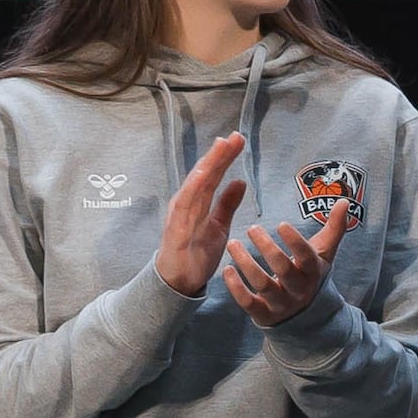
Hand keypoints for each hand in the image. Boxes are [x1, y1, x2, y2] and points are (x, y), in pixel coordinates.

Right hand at [153, 132, 249, 301]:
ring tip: (220, 148)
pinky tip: (202, 176)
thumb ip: (227, 204)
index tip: (238, 140)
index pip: (212, 174)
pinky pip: (185, 207)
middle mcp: (186, 203)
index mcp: (196, 201)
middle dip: (218, 155)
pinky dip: (193, 190)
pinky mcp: (177, 229)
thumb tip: (240, 181)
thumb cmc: (195, 252)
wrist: (178, 281)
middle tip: (234, 136)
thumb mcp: (219, 225)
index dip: (223, 157)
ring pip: (195, 185)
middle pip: (203, 174)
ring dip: (207, 166)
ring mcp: (180, 215)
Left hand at [221, 198, 352, 329]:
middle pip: (283, 269)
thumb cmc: (309, 274)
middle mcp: (298, 290)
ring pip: (263, 285)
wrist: (304, 316)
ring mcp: (281, 304)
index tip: (280, 223)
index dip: (295, 242)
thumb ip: (334, 228)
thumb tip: (345, 201)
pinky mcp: (263, 315)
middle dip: (267, 248)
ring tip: (232, 243)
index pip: (307, 257)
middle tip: (252, 228)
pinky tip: (227, 269)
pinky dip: (235, 287)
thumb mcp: (324, 254)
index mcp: (313, 272)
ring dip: (246, 263)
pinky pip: (248, 303)